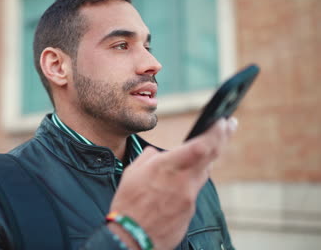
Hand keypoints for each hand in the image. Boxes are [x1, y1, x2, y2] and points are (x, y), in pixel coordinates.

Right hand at [109, 118, 236, 249]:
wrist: (132, 239)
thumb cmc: (128, 204)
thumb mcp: (132, 173)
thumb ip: (149, 158)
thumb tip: (158, 154)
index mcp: (167, 168)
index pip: (201, 146)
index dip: (216, 132)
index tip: (222, 120)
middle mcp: (184, 182)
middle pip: (211, 156)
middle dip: (222, 137)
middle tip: (230, 124)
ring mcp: (189, 198)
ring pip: (203, 173)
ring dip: (206, 159)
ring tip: (207, 147)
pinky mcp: (190, 211)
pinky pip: (193, 190)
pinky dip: (191, 181)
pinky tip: (181, 181)